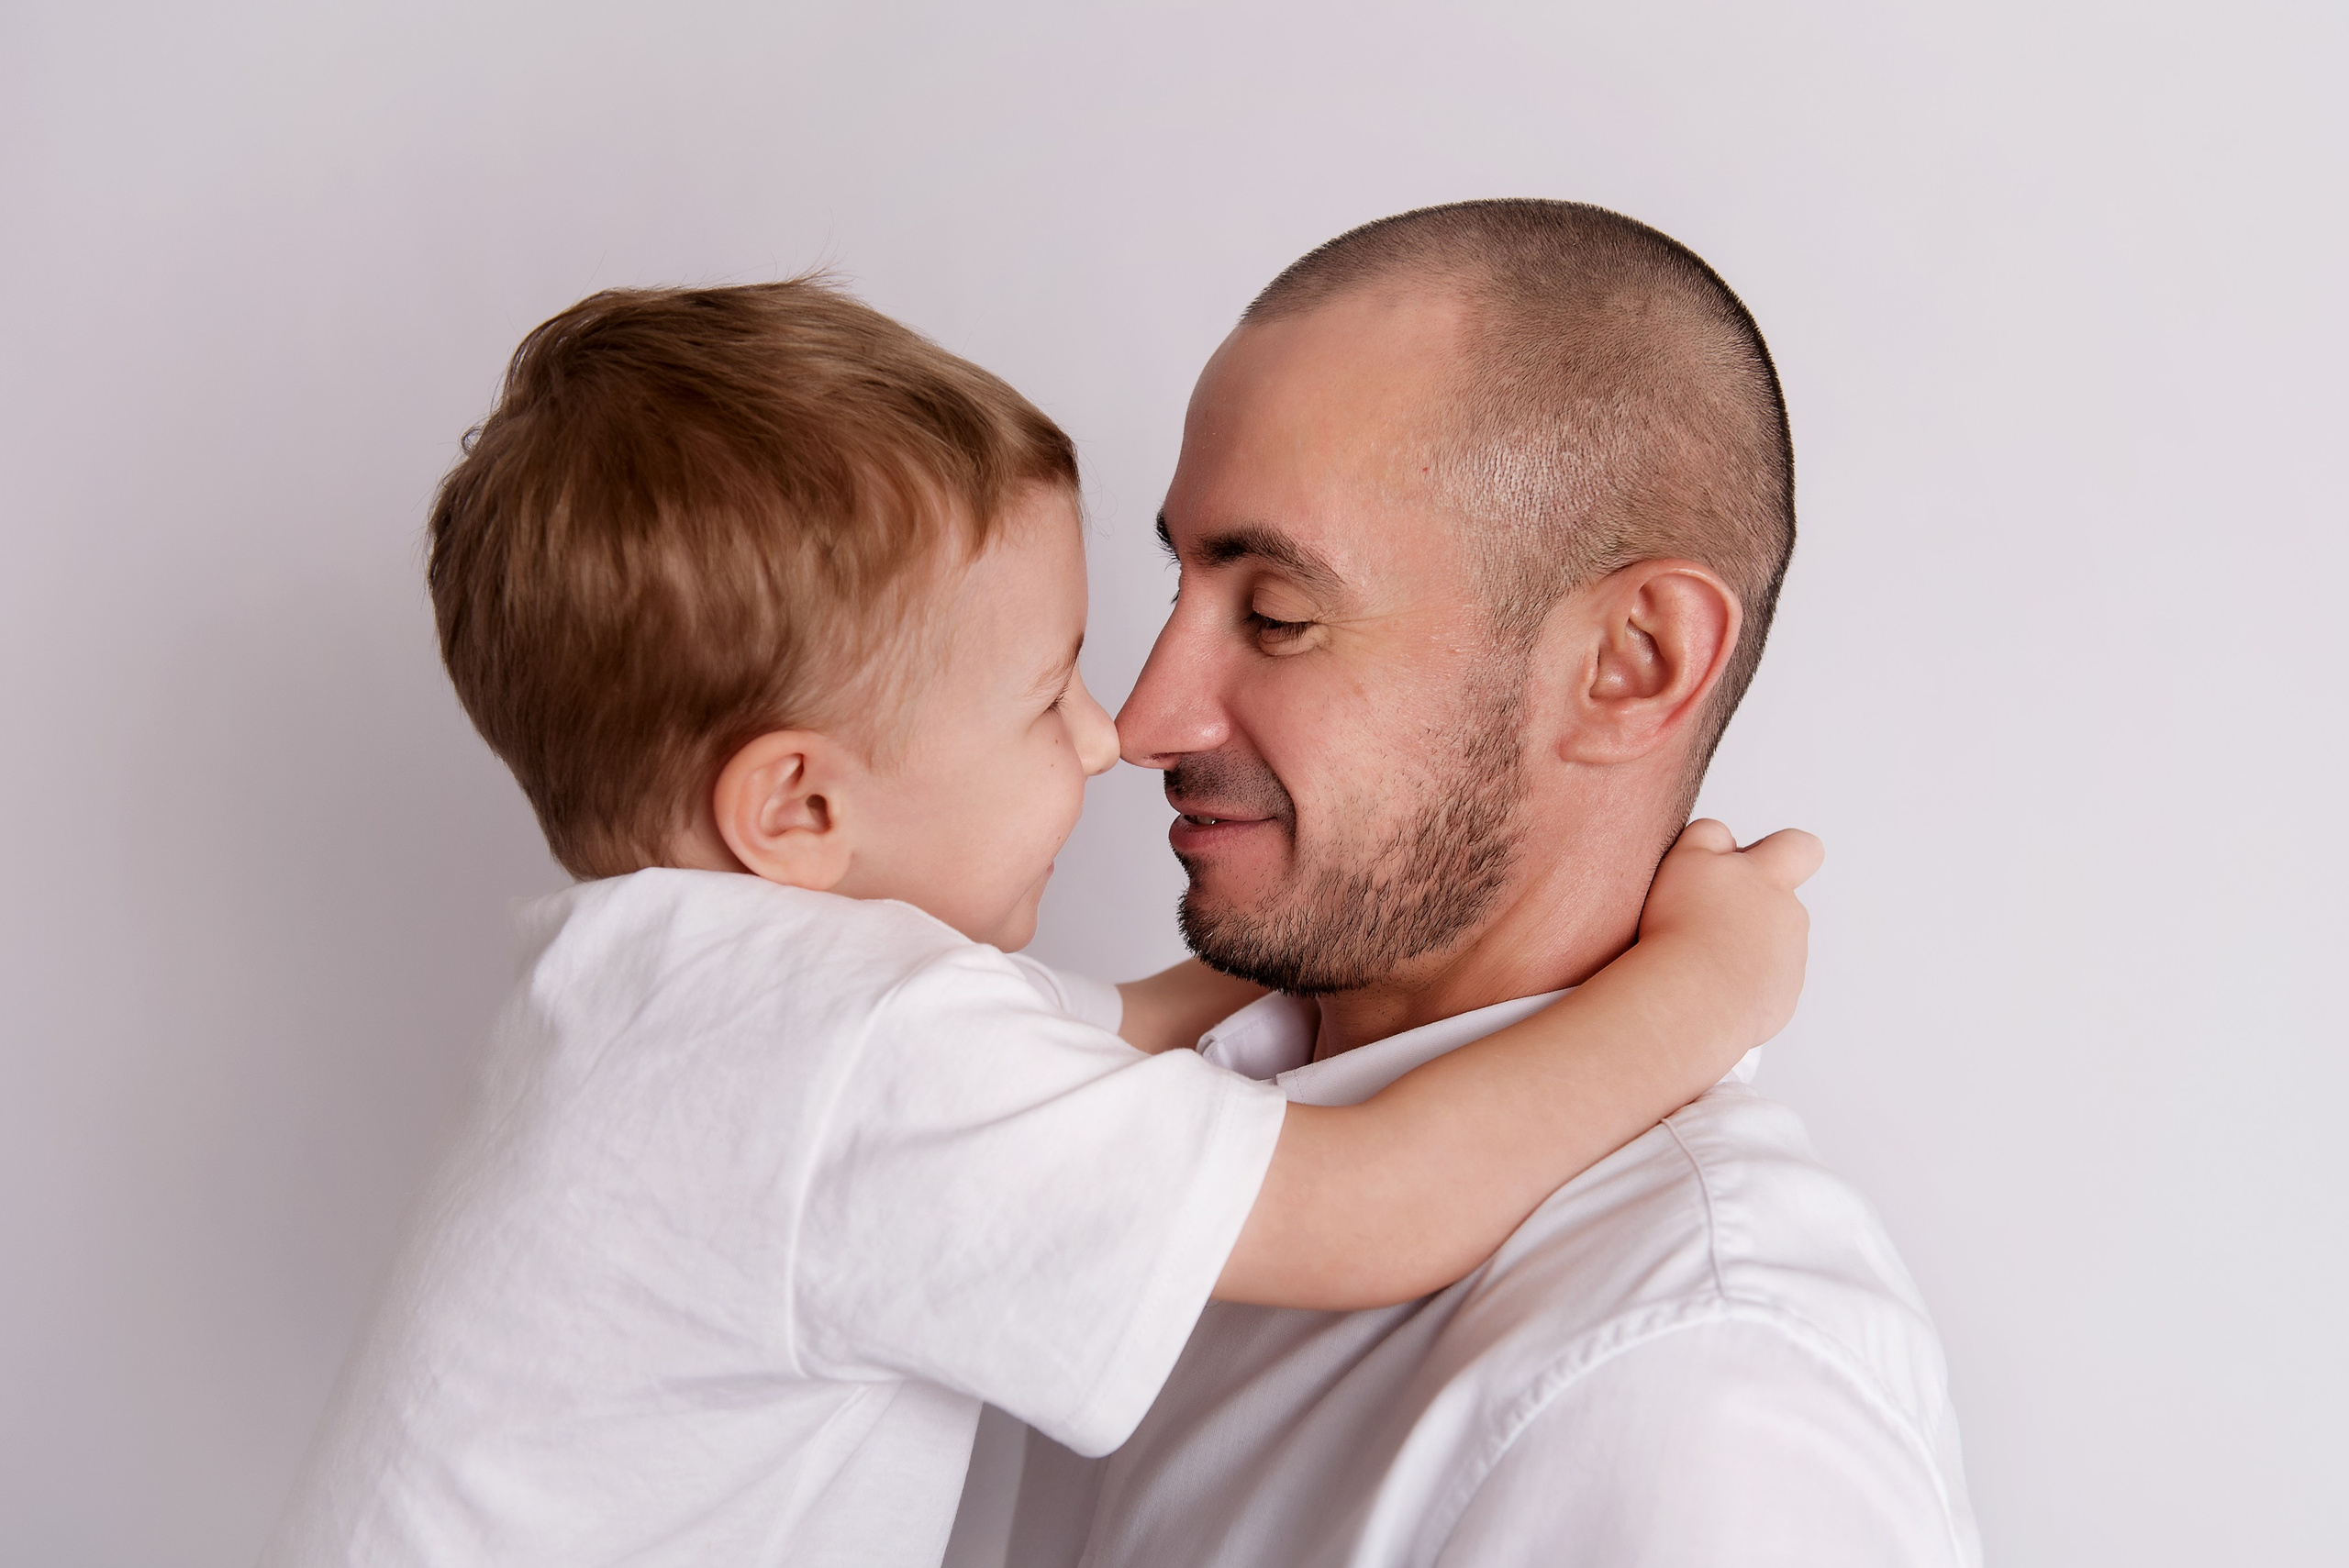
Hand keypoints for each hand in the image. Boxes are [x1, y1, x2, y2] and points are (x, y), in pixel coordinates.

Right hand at [1637, 820, 1824, 1049]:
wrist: (1692, 999)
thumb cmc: (1682, 927)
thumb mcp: (1685, 859)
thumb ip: (1708, 836)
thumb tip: (1724, 840)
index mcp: (1769, 878)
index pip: (1800, 848)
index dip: (1784, 851)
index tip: (1756, 863)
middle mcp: (1789, 917)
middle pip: (1780, 903)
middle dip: (1752, 908)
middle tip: (1708, 919)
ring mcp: (1789, 962)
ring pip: (1772, 946)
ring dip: (1743, 948)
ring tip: (1699, 959)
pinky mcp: (1781, 999)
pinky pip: (1764, 986)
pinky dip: (1740, 986)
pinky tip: (1706, 988)